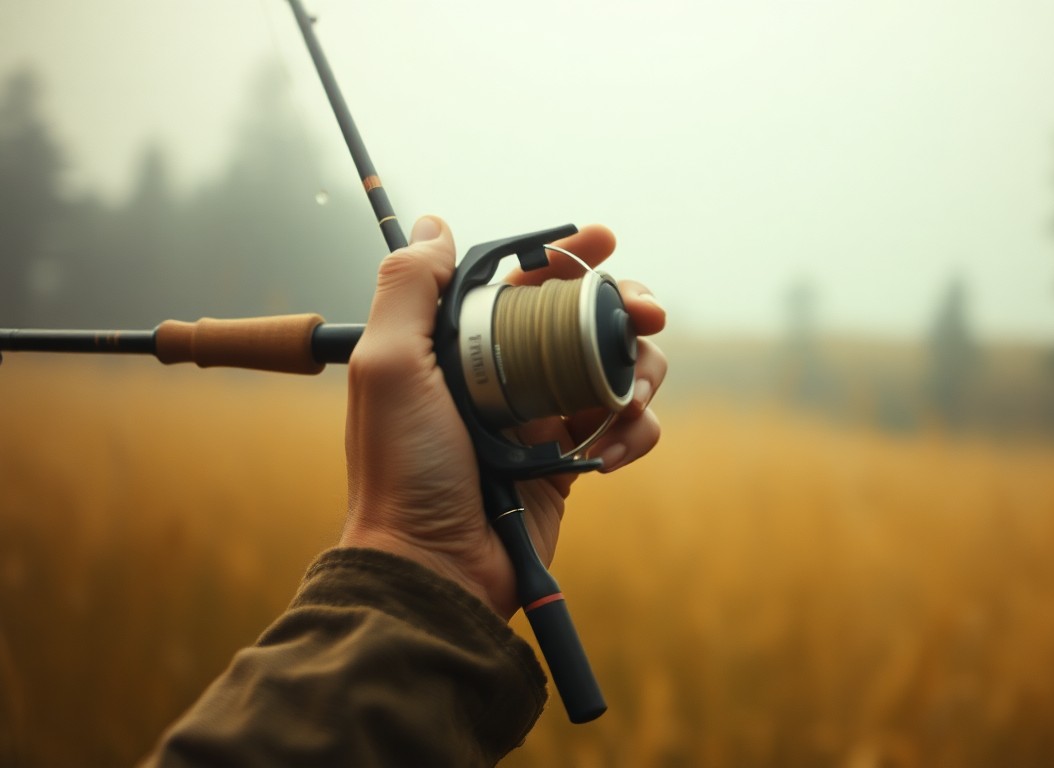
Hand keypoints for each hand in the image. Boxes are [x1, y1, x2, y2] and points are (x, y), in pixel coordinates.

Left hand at [339, 216, 666, 617]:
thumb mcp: (389, 367)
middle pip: (588, 319)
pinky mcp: (575, 462)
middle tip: (649, 317)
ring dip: (639, 372)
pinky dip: (635, 433)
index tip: (605, 241)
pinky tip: (611, 453)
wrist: (434, 568)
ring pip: (619, 368)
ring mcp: (546, 419)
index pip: (527, 282)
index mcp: (467, 346)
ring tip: (628, 398)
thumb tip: (436, 224)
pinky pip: (629, 429)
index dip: (569, 255)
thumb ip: (409, 288)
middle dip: (627, 310)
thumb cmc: (404, 470)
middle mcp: (510, 376)